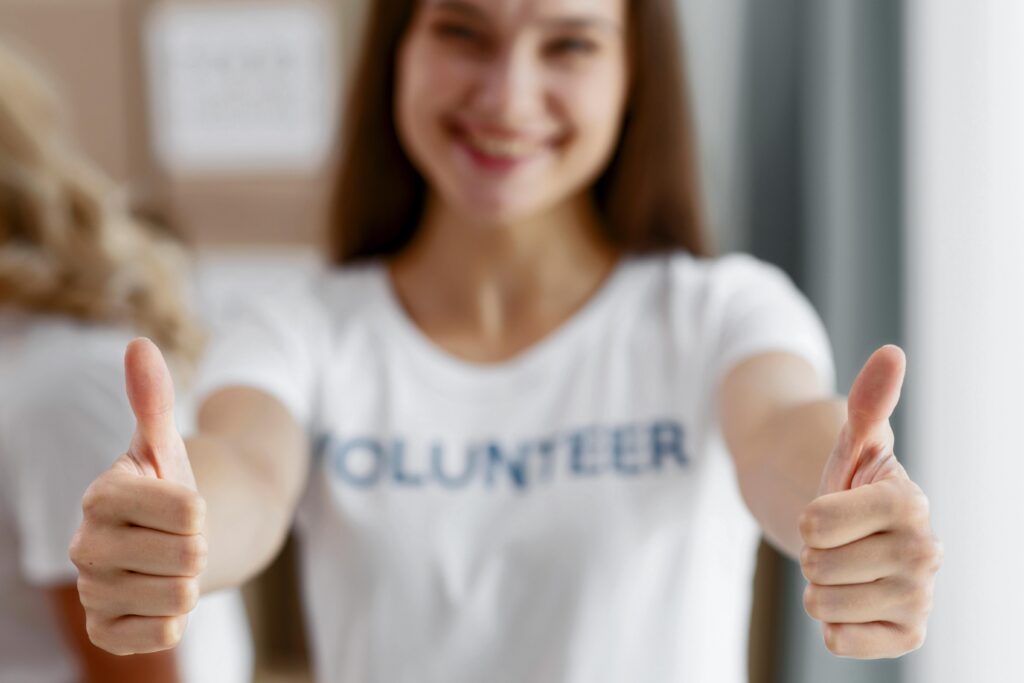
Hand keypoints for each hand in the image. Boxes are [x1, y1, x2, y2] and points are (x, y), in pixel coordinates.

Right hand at [69, 338, 205, 653]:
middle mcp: (86, 546)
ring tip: (169, 565)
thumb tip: (139, 345)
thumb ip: (154, 399)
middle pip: (190, 555)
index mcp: (101, 495)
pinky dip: (174, 619)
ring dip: (190, 582)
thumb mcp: (164, 444)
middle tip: (180, 538)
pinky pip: (163, 634)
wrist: (161, 542)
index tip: (184, 504)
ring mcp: (93, 592)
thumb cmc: (165, 488)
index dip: (200, 508)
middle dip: (199, 546)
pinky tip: (158, 598)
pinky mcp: (106, 631)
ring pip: (182, 596)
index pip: (187, 508)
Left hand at [798, 345, 941, 657]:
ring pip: (823, 605)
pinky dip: (832, 626)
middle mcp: (926, 552)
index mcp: (910, 502)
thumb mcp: (850, 440)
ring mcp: (921, 597)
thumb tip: (891, 353)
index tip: (825, 510)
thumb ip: (868, 400)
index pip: (818, 523)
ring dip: (818, 587)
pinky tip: (851, 603)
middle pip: (818, 565)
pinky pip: (840, 642)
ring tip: (842, 568)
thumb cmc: (849, 482)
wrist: (856, 534)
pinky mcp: (908, 634)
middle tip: (835, 542)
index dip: (807, 517)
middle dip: (811, 552)